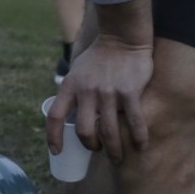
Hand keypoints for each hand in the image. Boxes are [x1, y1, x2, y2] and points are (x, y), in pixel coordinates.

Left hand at [48, 36, 153, 163]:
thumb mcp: (77, 70)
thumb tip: (68, 110)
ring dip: (113, 149)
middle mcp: (87, 91)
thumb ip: (73, 90)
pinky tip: (141, 146)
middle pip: (83, 130)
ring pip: (108, 131)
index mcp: (70, 86)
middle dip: (90, 146)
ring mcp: (108, 92)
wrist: (122, 36)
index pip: (55, 116)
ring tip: (117, 157)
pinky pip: (134, 121)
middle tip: (97, 150)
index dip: (53, 137)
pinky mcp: (129, 92)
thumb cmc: (99, 56)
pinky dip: (138, 137)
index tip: (57, 152)